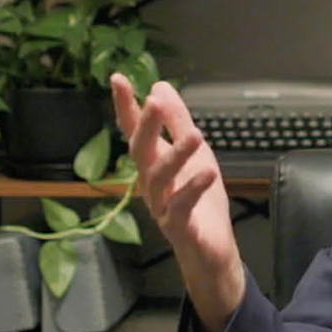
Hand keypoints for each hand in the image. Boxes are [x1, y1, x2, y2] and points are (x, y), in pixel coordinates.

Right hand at [110, 74, 246, 331]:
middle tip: (153, 101)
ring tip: (195, 135)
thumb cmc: (201, 203)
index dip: (126, 107)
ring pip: (159, 180)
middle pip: (140, 152)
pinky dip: (193, 190)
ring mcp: (162, 208)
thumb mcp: (196, 155)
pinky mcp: (180, 229)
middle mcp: (151, 184)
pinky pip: (182, 208)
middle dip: (145, 126)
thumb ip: (179, 122)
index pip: (134, 131)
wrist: (212, 253)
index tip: (118, 79)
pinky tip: (207, 173)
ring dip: (177, 156)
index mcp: (154, 164)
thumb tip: (159, 86)